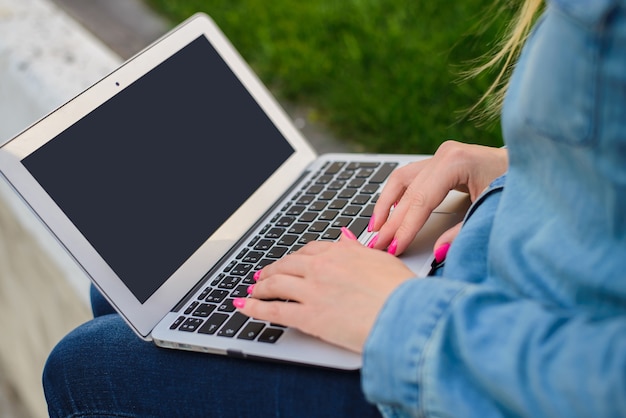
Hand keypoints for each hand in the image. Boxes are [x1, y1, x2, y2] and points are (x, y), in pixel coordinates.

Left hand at [235, 235, 415, 352]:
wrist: (405, 315)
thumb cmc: (401, 291)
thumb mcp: (382, 260)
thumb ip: (358, 249)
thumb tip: (345, 236)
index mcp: (340, 252)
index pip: (309, 251)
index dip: (294, 258)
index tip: (289, 263)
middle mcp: (322, 267)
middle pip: (287, 265)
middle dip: (272, 271)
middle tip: (263, 276)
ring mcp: (312, 291)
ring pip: (276, 284)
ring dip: (260, 288)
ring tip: (252, 291)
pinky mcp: (308, 316)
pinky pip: (274, 310)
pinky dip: (255, 308)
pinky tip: (245, 307)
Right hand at [369, 140, 507, 254]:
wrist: (534, 166)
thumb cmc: (517, 186)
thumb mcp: (491, 212)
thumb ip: (463, 234)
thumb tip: (439, 253)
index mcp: (457, 162)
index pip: (420, 200)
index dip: (404, 227)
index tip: (391, 248)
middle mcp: (445, 154)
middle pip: (407, 193)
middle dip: (390, 222)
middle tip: (376, 246)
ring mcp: (441, 155)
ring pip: (401, 180)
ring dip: (385, 205)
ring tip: (375, 230)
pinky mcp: (440, 161)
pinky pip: (409, 178)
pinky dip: (396, 197)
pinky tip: (387, 214)